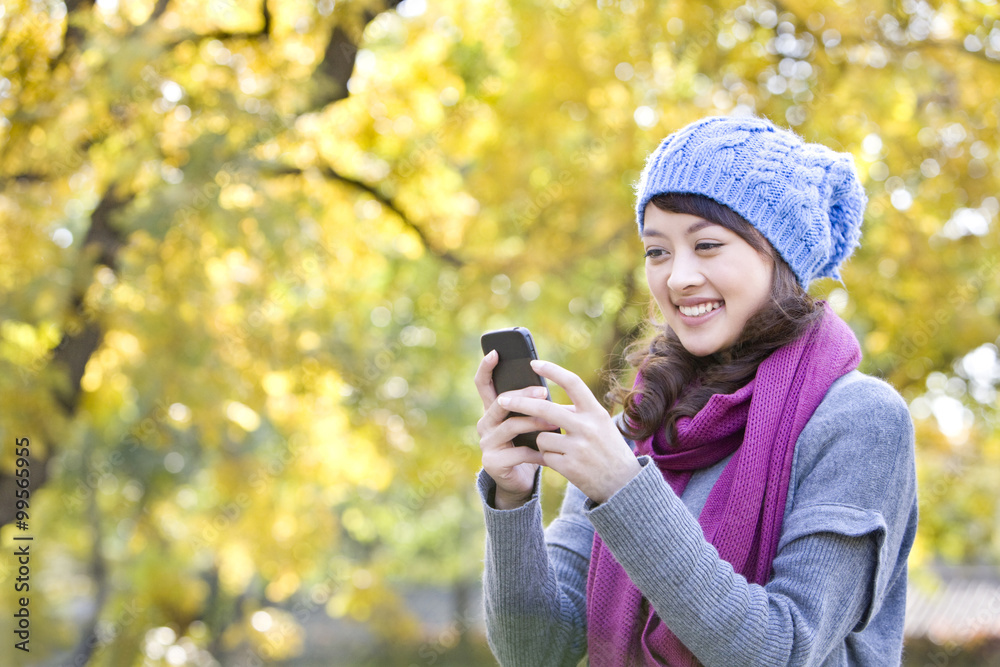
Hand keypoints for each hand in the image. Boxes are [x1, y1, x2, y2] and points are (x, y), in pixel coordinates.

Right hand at [474, 350, 552, 508]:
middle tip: (544, 392)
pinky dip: (538, 452)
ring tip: (555, 424)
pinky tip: (551, 453)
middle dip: (523, 396)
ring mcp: (487, 443)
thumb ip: (531, 405)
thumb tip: (547, 385)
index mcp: (492, 409)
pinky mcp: (493, 462)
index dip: (486, 367)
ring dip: (534, 423)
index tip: (496, 352)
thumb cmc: (527, 444)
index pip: (483, 383)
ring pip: (510, 426)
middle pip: (500, 402)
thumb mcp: (528, 421)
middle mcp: (485, 423)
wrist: (520, 480)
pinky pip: (519, 452)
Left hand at [497, 360, 640, 503]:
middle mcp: (588, 427)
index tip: (534, 363)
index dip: (552, 370)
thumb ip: (577, 413)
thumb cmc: (608, 450)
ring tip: (561, 450)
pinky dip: (547, 458)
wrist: (624, 485)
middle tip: (502, 400)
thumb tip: (546, 401)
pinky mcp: (569, 467)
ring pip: (541, 436)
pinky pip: (544, 456)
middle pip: (544, 408)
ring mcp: (578, 448)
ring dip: (543, 442)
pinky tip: (562, 463)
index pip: (573, 383)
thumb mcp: (601, 426)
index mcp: (596, 412)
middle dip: (520, 403)